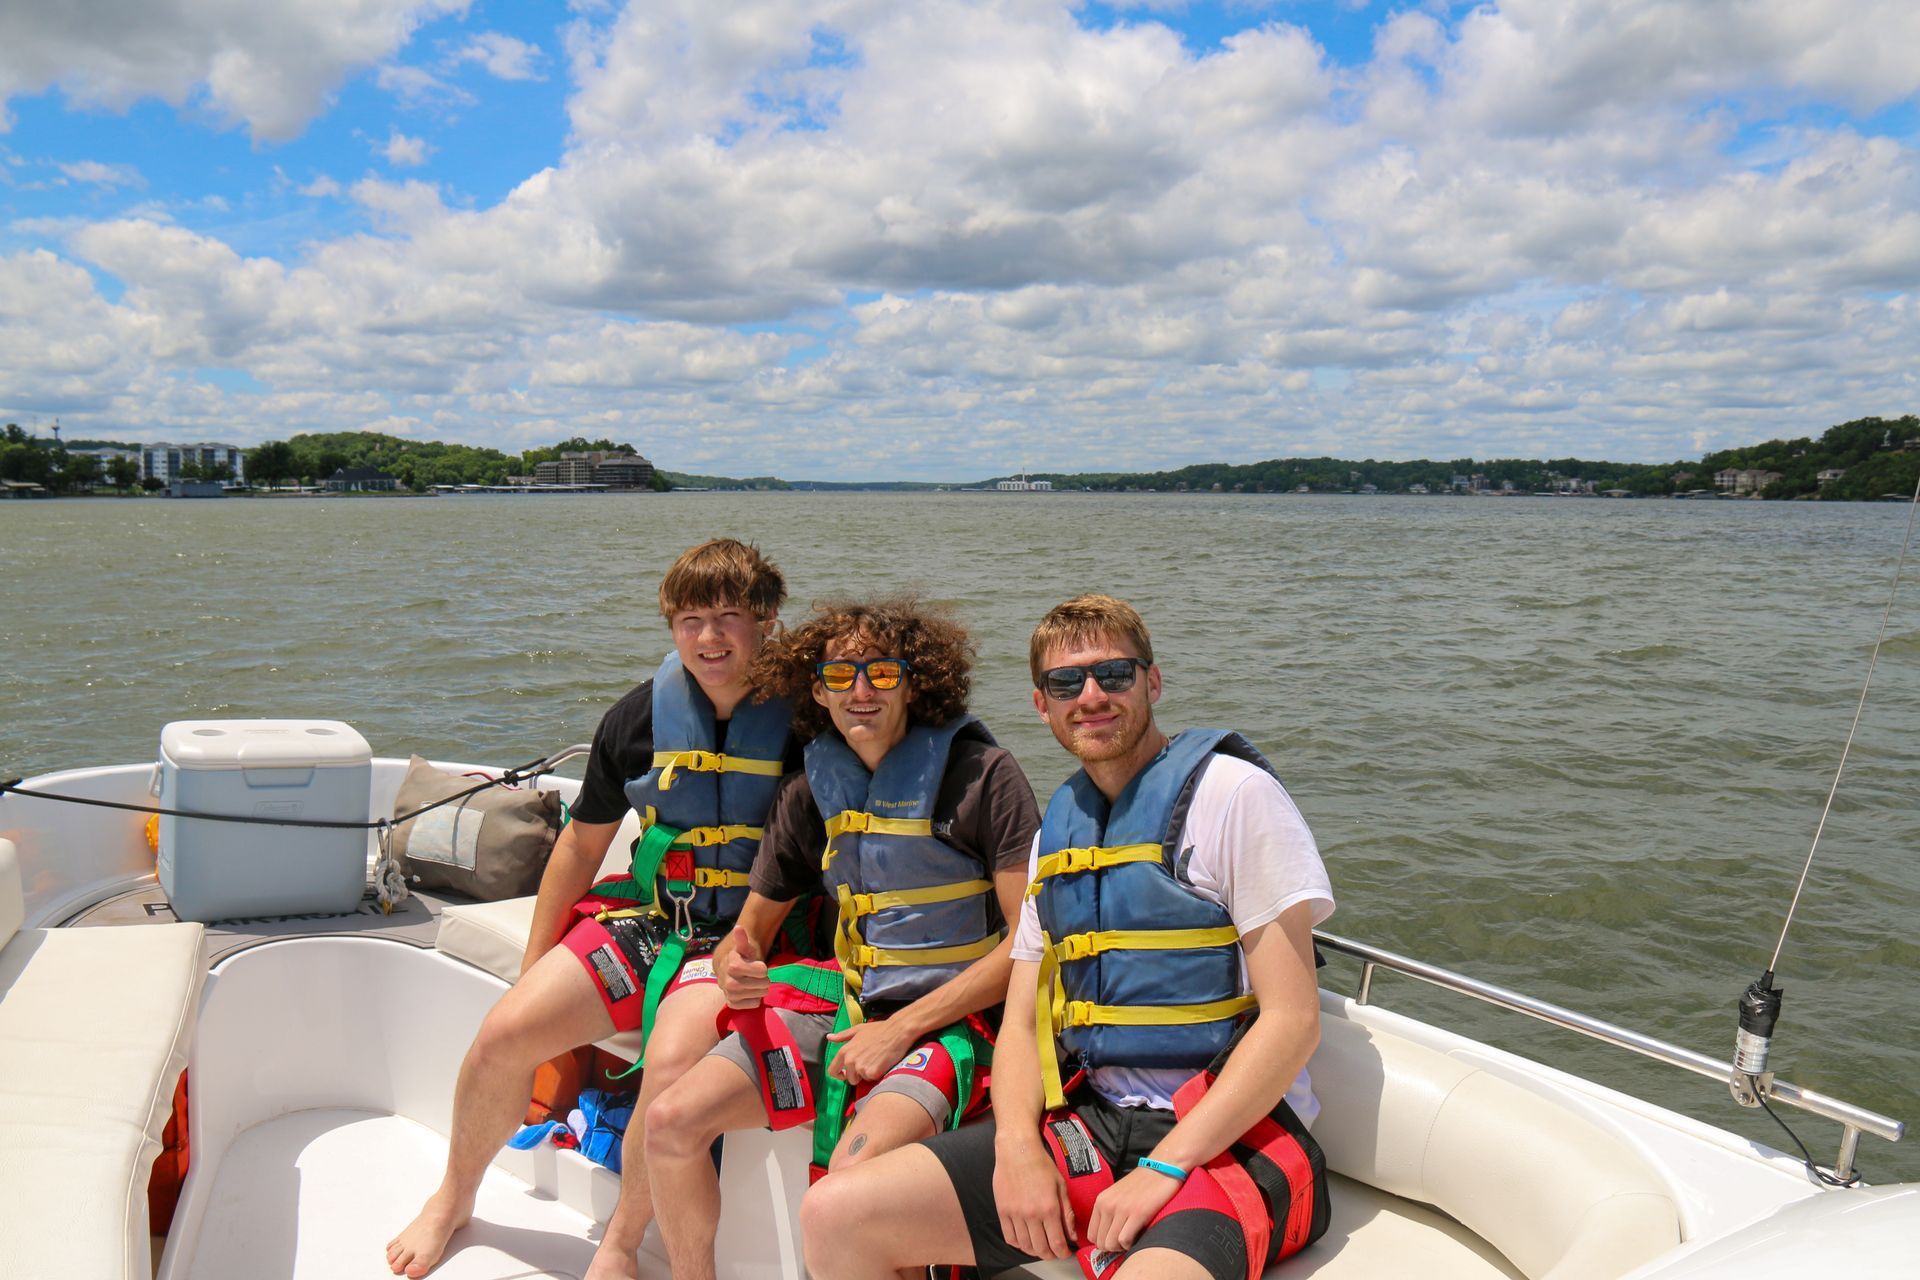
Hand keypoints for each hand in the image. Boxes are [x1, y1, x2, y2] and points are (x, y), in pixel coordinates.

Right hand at [718, 927, 768, 1009]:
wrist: (729, 968)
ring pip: (757, 995)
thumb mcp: (744, 947)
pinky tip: (751, 993)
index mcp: (732, 964)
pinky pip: (751, 1004)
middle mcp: (727, 981)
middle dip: (764, 979)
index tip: (759, 966)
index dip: (762, 968)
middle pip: (761, 984)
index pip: (761, 971)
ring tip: (756, 984)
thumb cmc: (741, 956)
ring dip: (761, 989)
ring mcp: (729, 993)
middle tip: (759, 976)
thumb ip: (742, 940)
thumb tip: (739, 928)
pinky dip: (755, 999)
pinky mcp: (731, 1003)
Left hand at [823, 1017, 919, 1084]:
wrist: (897, 1032)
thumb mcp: (858, 1030)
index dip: (839, 1075)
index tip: (846, 1074)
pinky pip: (872, 1079)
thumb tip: (829, 1037)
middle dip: (857, 1074)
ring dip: (867, 1074)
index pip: (832, 1070)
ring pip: (861, 1079)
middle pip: (849, 1078)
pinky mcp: (872, 1073)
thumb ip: (842, 1036)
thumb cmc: (879, 1029)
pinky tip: (881, 1063)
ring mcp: (861, 1068)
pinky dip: (876, 1074)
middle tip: (868, 1063)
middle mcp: (850, 1060)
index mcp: (845, 1051)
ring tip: (875, 1061)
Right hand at [992, 1134, 1077, 1259]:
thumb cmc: (1041, 1164)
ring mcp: (1015, 1214)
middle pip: (1041, 1248)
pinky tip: (1025, 1240)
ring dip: (1034, 1251)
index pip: (1057, 1242)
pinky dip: (1018, 1244)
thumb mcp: (1061, 1186)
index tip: (1065, 1253)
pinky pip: (1009, 1237)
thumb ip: (1067, 1213)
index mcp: (1049, 1208)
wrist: (1017, 1150)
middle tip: (1054, 1253)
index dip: (1062, 1253)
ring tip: (1040, 1247)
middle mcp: (1031, 1214)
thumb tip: (1072, 1235)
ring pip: (1024, 1246)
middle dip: (1050, 1255)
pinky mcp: (1002, 1211)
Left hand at [1085, 1166, 1182, 1253]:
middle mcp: (1107, 1205)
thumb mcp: (1118, 1194)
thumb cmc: (1143, 1183)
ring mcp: (1122, 1209)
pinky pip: (1125, 1240)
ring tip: (1132, 1239)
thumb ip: (1110, 1211)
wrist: (1162, 1167)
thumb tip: (1107, 1235)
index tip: (1116, 1241)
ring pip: (1111, 1244)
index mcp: (1101, 1201)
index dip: (1103, 1242)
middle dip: (1113, 1248)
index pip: (1092, 1235)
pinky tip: (1138, 1236)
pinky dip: (1131, 1244)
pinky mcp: (1138, 1213)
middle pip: (1101, 1243)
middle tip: (1126, 1242)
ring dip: (1122, 1247)